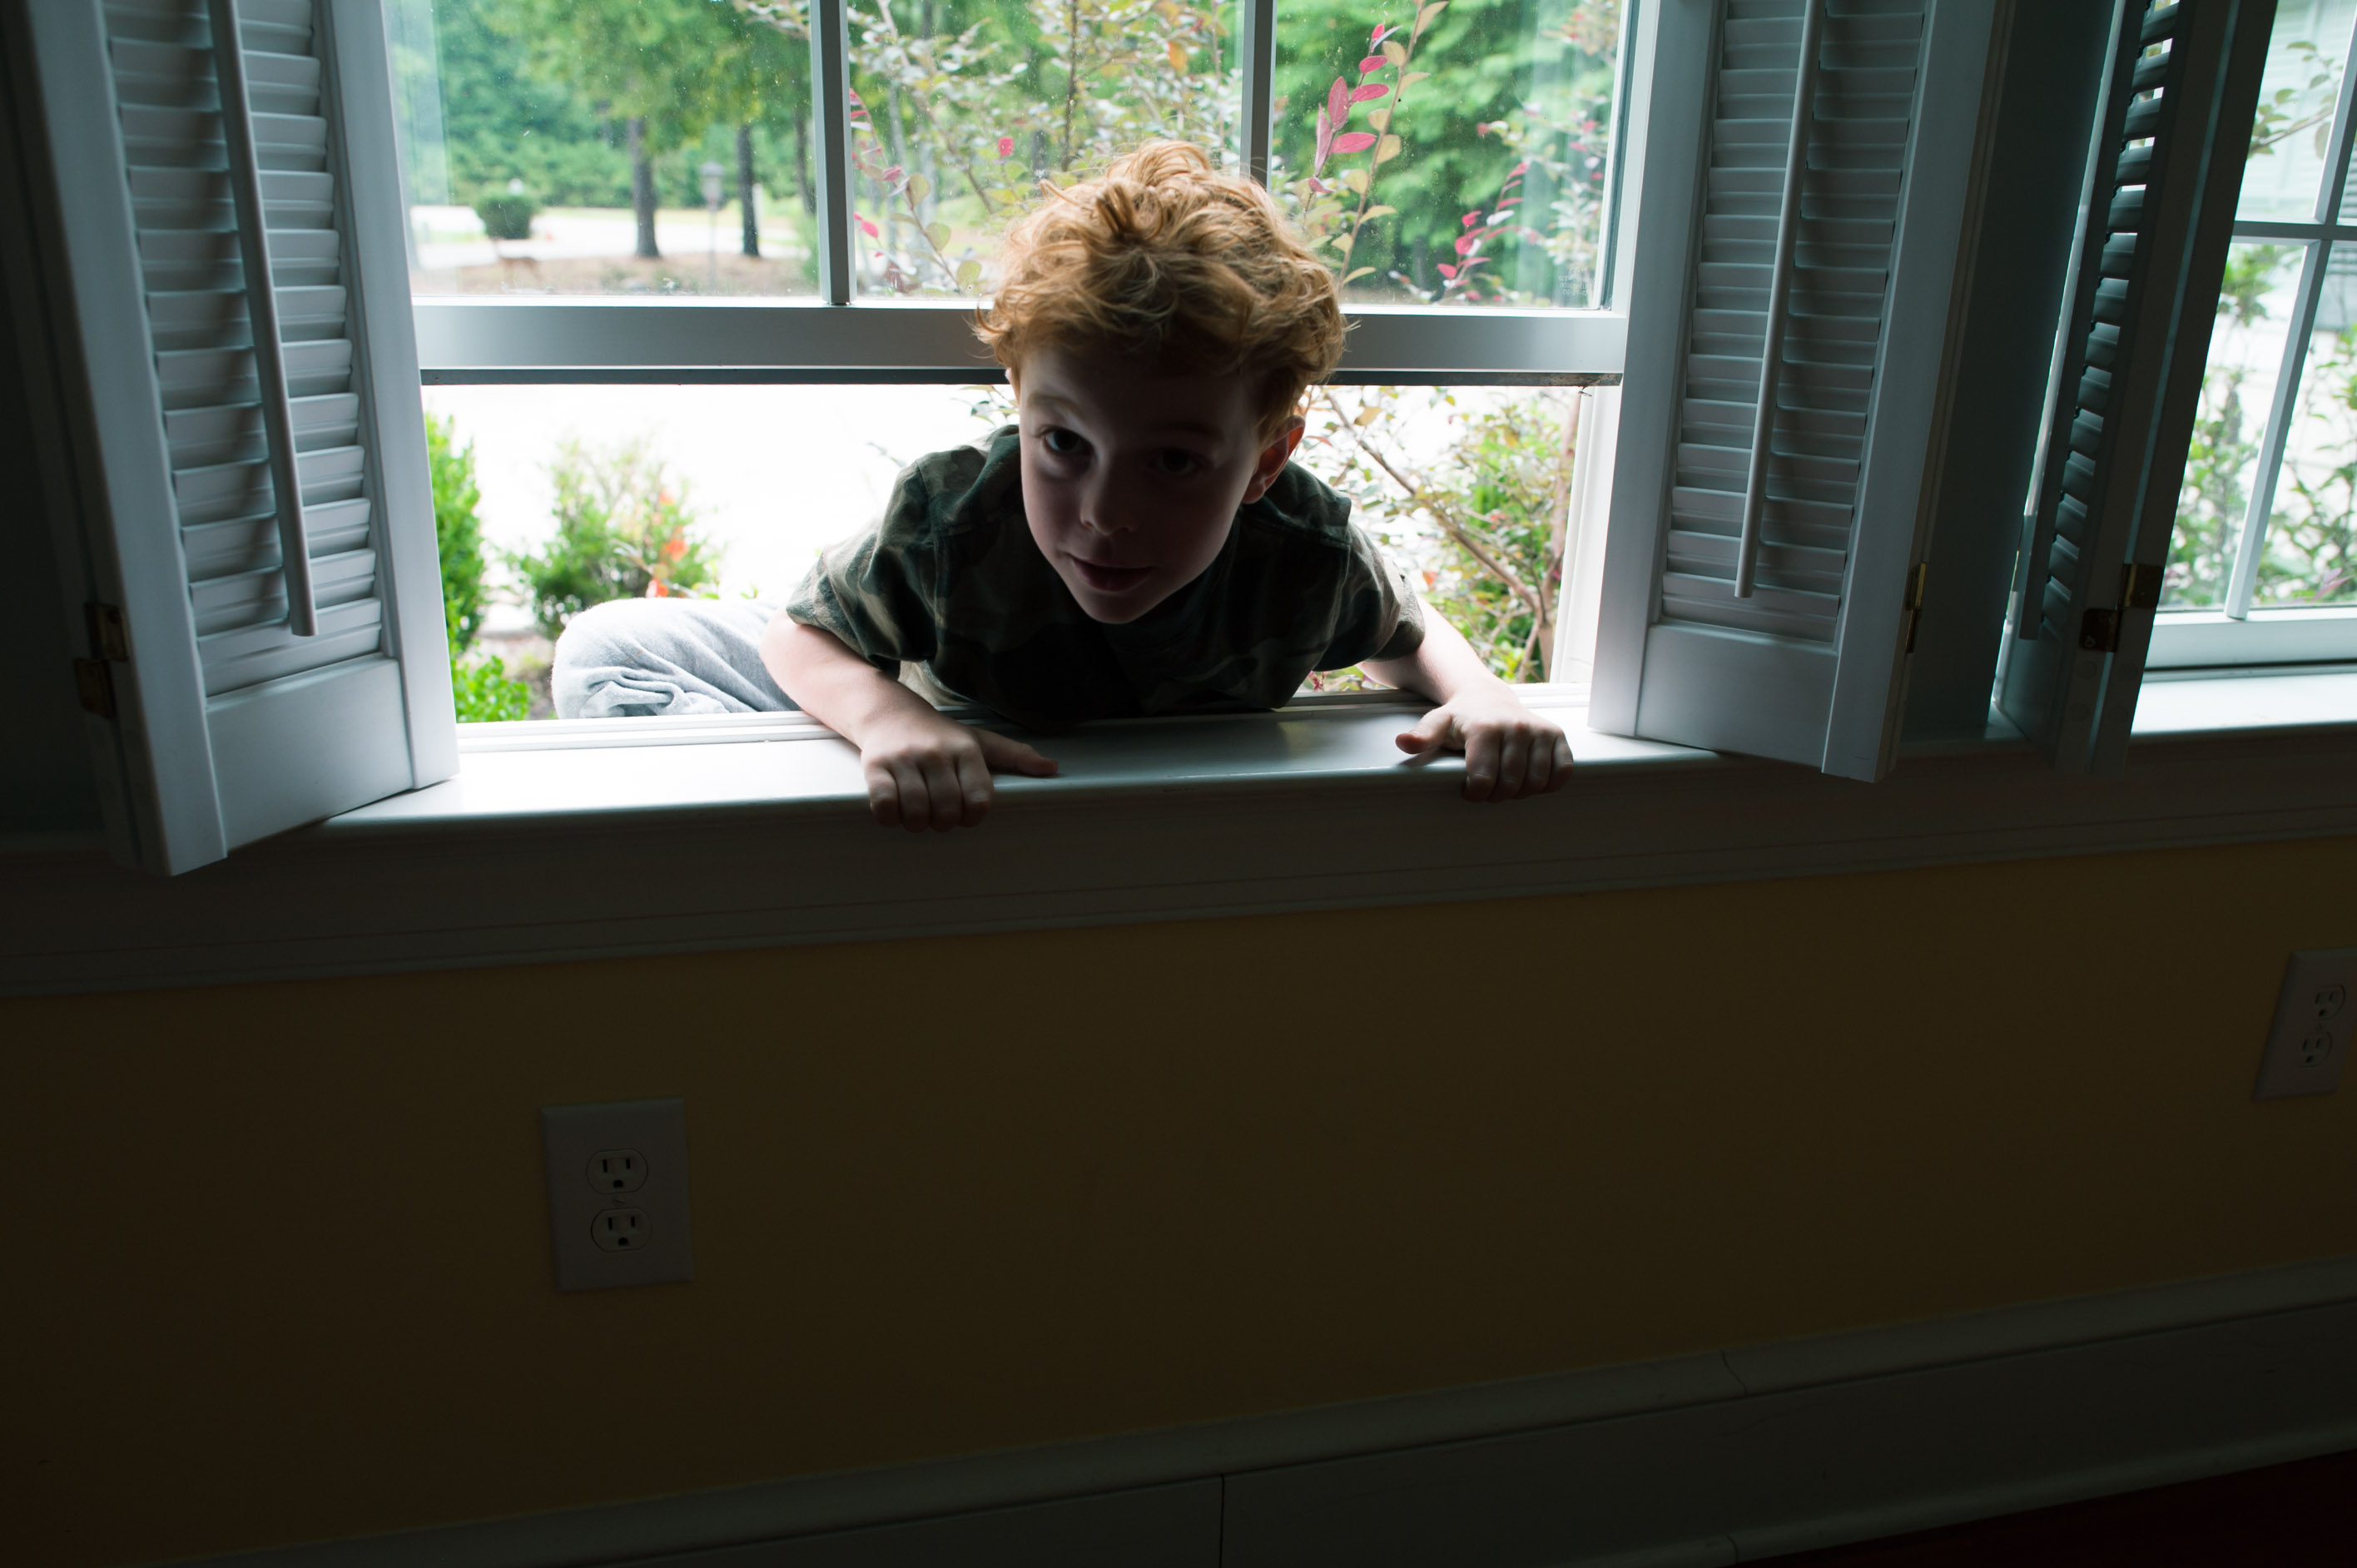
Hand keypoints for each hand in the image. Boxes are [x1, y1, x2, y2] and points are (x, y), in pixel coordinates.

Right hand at [860, 711, 1058, 830]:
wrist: (887, 711)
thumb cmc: (938, 733)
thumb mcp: (978, 740)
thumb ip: (1014, 755)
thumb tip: (1052, 768)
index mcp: (966, 750)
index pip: (979, 800)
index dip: (972, 816)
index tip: (964, 813)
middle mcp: (937, 753)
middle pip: (946, 811)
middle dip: (943, 823)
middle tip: (937, 816)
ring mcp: (905, 759)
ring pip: (916, 812)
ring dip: (916, 823)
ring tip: (917, 814)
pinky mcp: (876, 766)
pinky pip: (884, 806)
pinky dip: (890, 817)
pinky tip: (895, 810)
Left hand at [1396, 687, 1572, 801]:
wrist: (1487, 697)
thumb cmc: (1461, 717)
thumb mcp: (1438, 723)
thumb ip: (1423, 735)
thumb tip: (1404, 743)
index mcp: (1485, 728)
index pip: (1483, 779)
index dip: (1474, 794)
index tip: (1468, 791)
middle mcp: (1515, 727)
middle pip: (1510, 785)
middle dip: (1496, 795)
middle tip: (1488, 788)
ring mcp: (1538, 731)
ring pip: (1536, 783)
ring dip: (1521, 792)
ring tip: (1506, 784)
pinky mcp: (1556, 736)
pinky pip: (1562, 772)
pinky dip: (1550, 784)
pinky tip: (1531, 780)